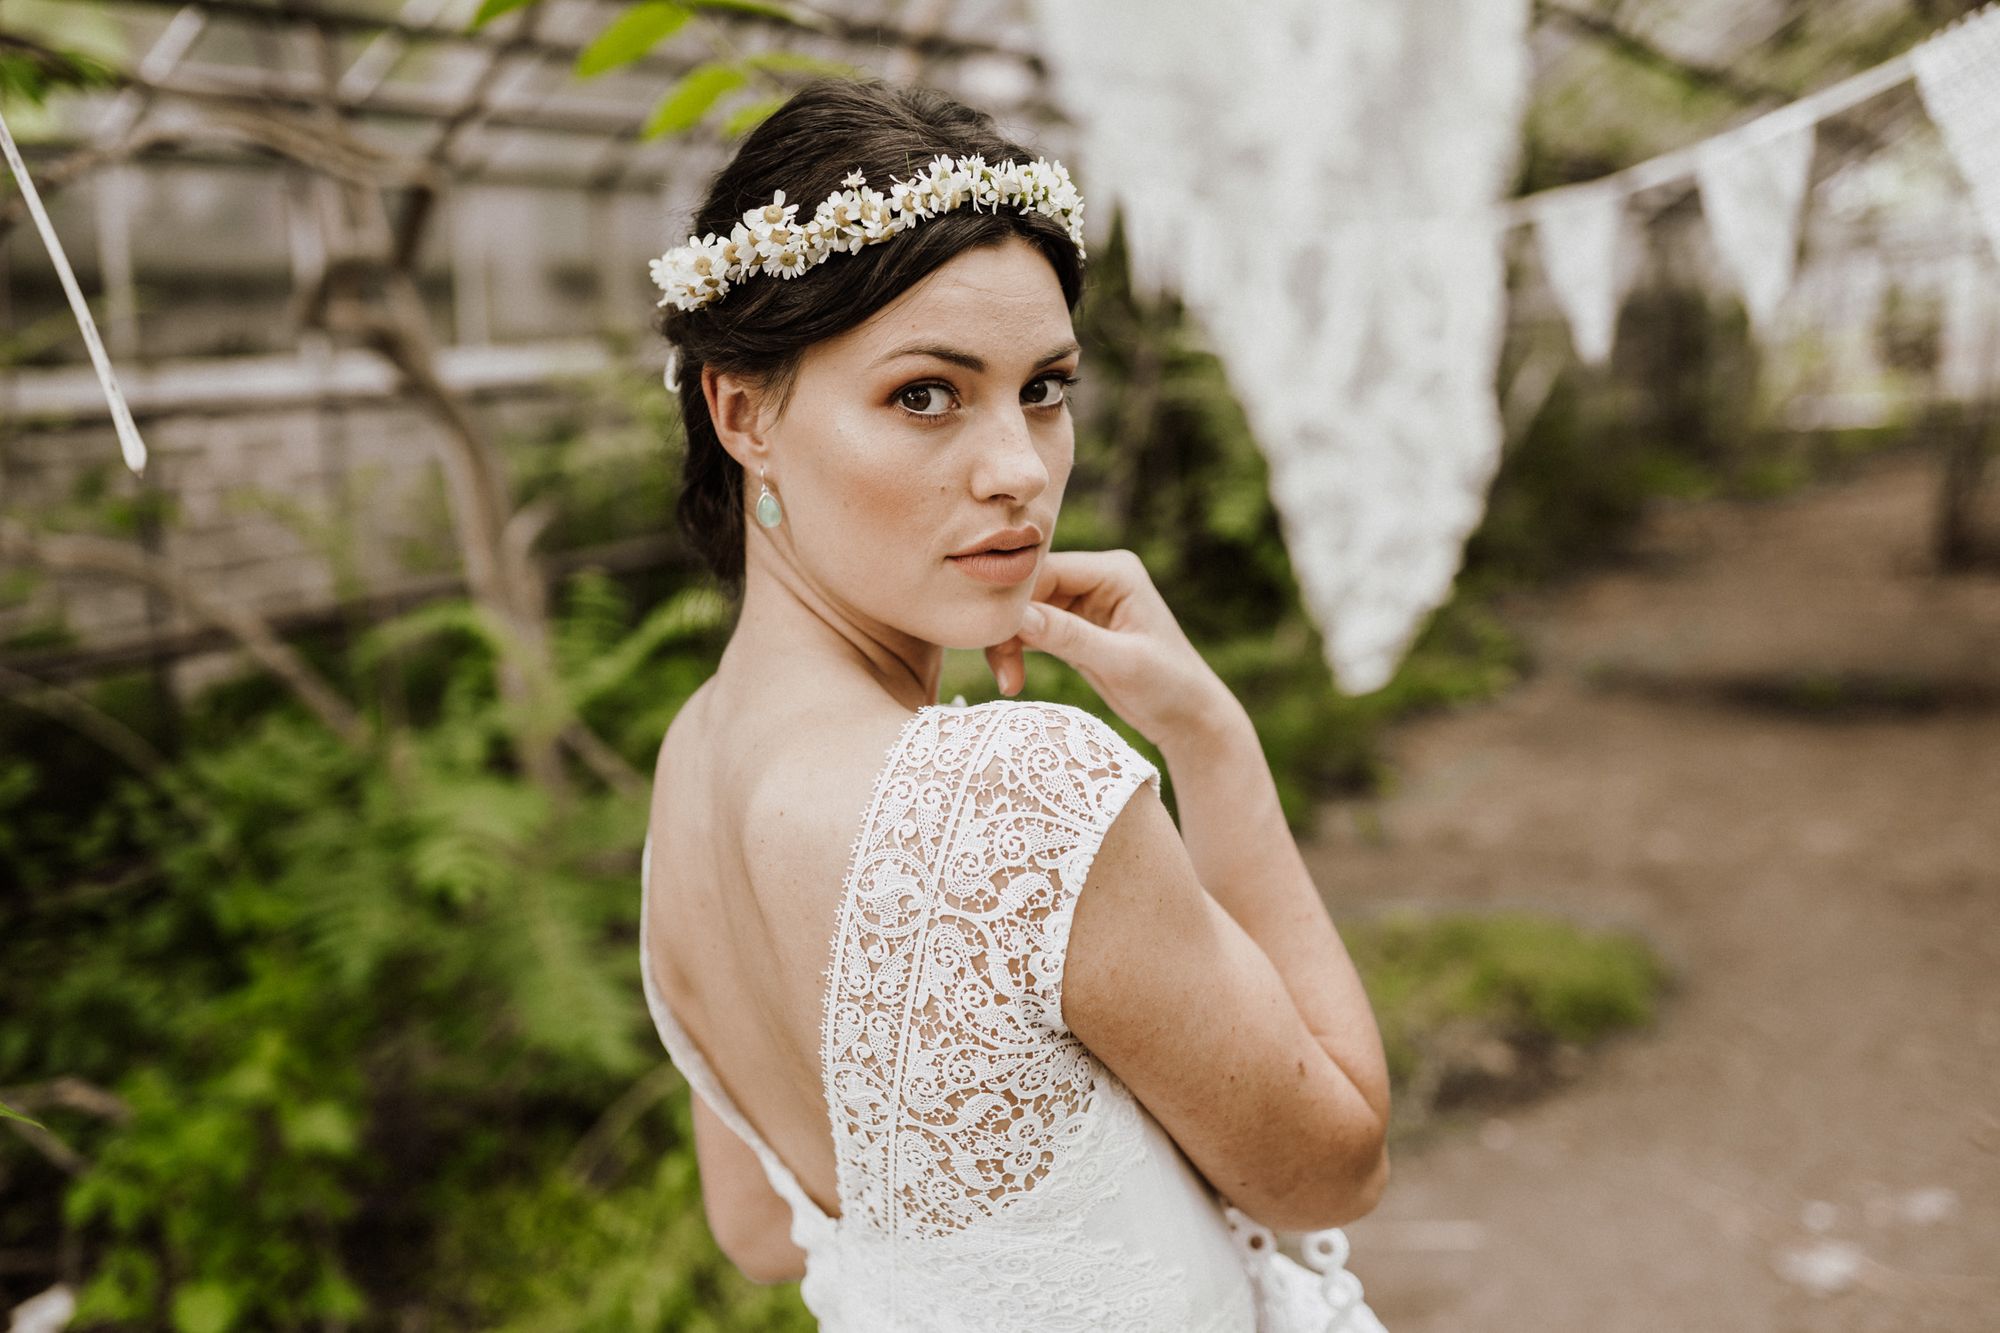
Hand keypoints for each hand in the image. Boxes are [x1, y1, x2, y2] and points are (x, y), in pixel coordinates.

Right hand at [985, 549, 1234, 749]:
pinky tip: (1011, 680)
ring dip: (1007, 644)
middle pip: (1029, 590)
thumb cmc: (1169, 686)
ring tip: (1007, 682)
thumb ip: (1070, 636)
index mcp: (1114, 571)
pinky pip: (1031, 630)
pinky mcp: (1075, 626)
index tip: (988, 630)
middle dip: (1008, 627)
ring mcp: (1084, 601)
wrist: (1188, 718)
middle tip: (998, 669)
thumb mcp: (1120, 662)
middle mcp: (1097, 578)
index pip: (1046, 570)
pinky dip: (1016, 653)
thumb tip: (1017, 615)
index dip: (1013, 596)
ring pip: (1024, 612)